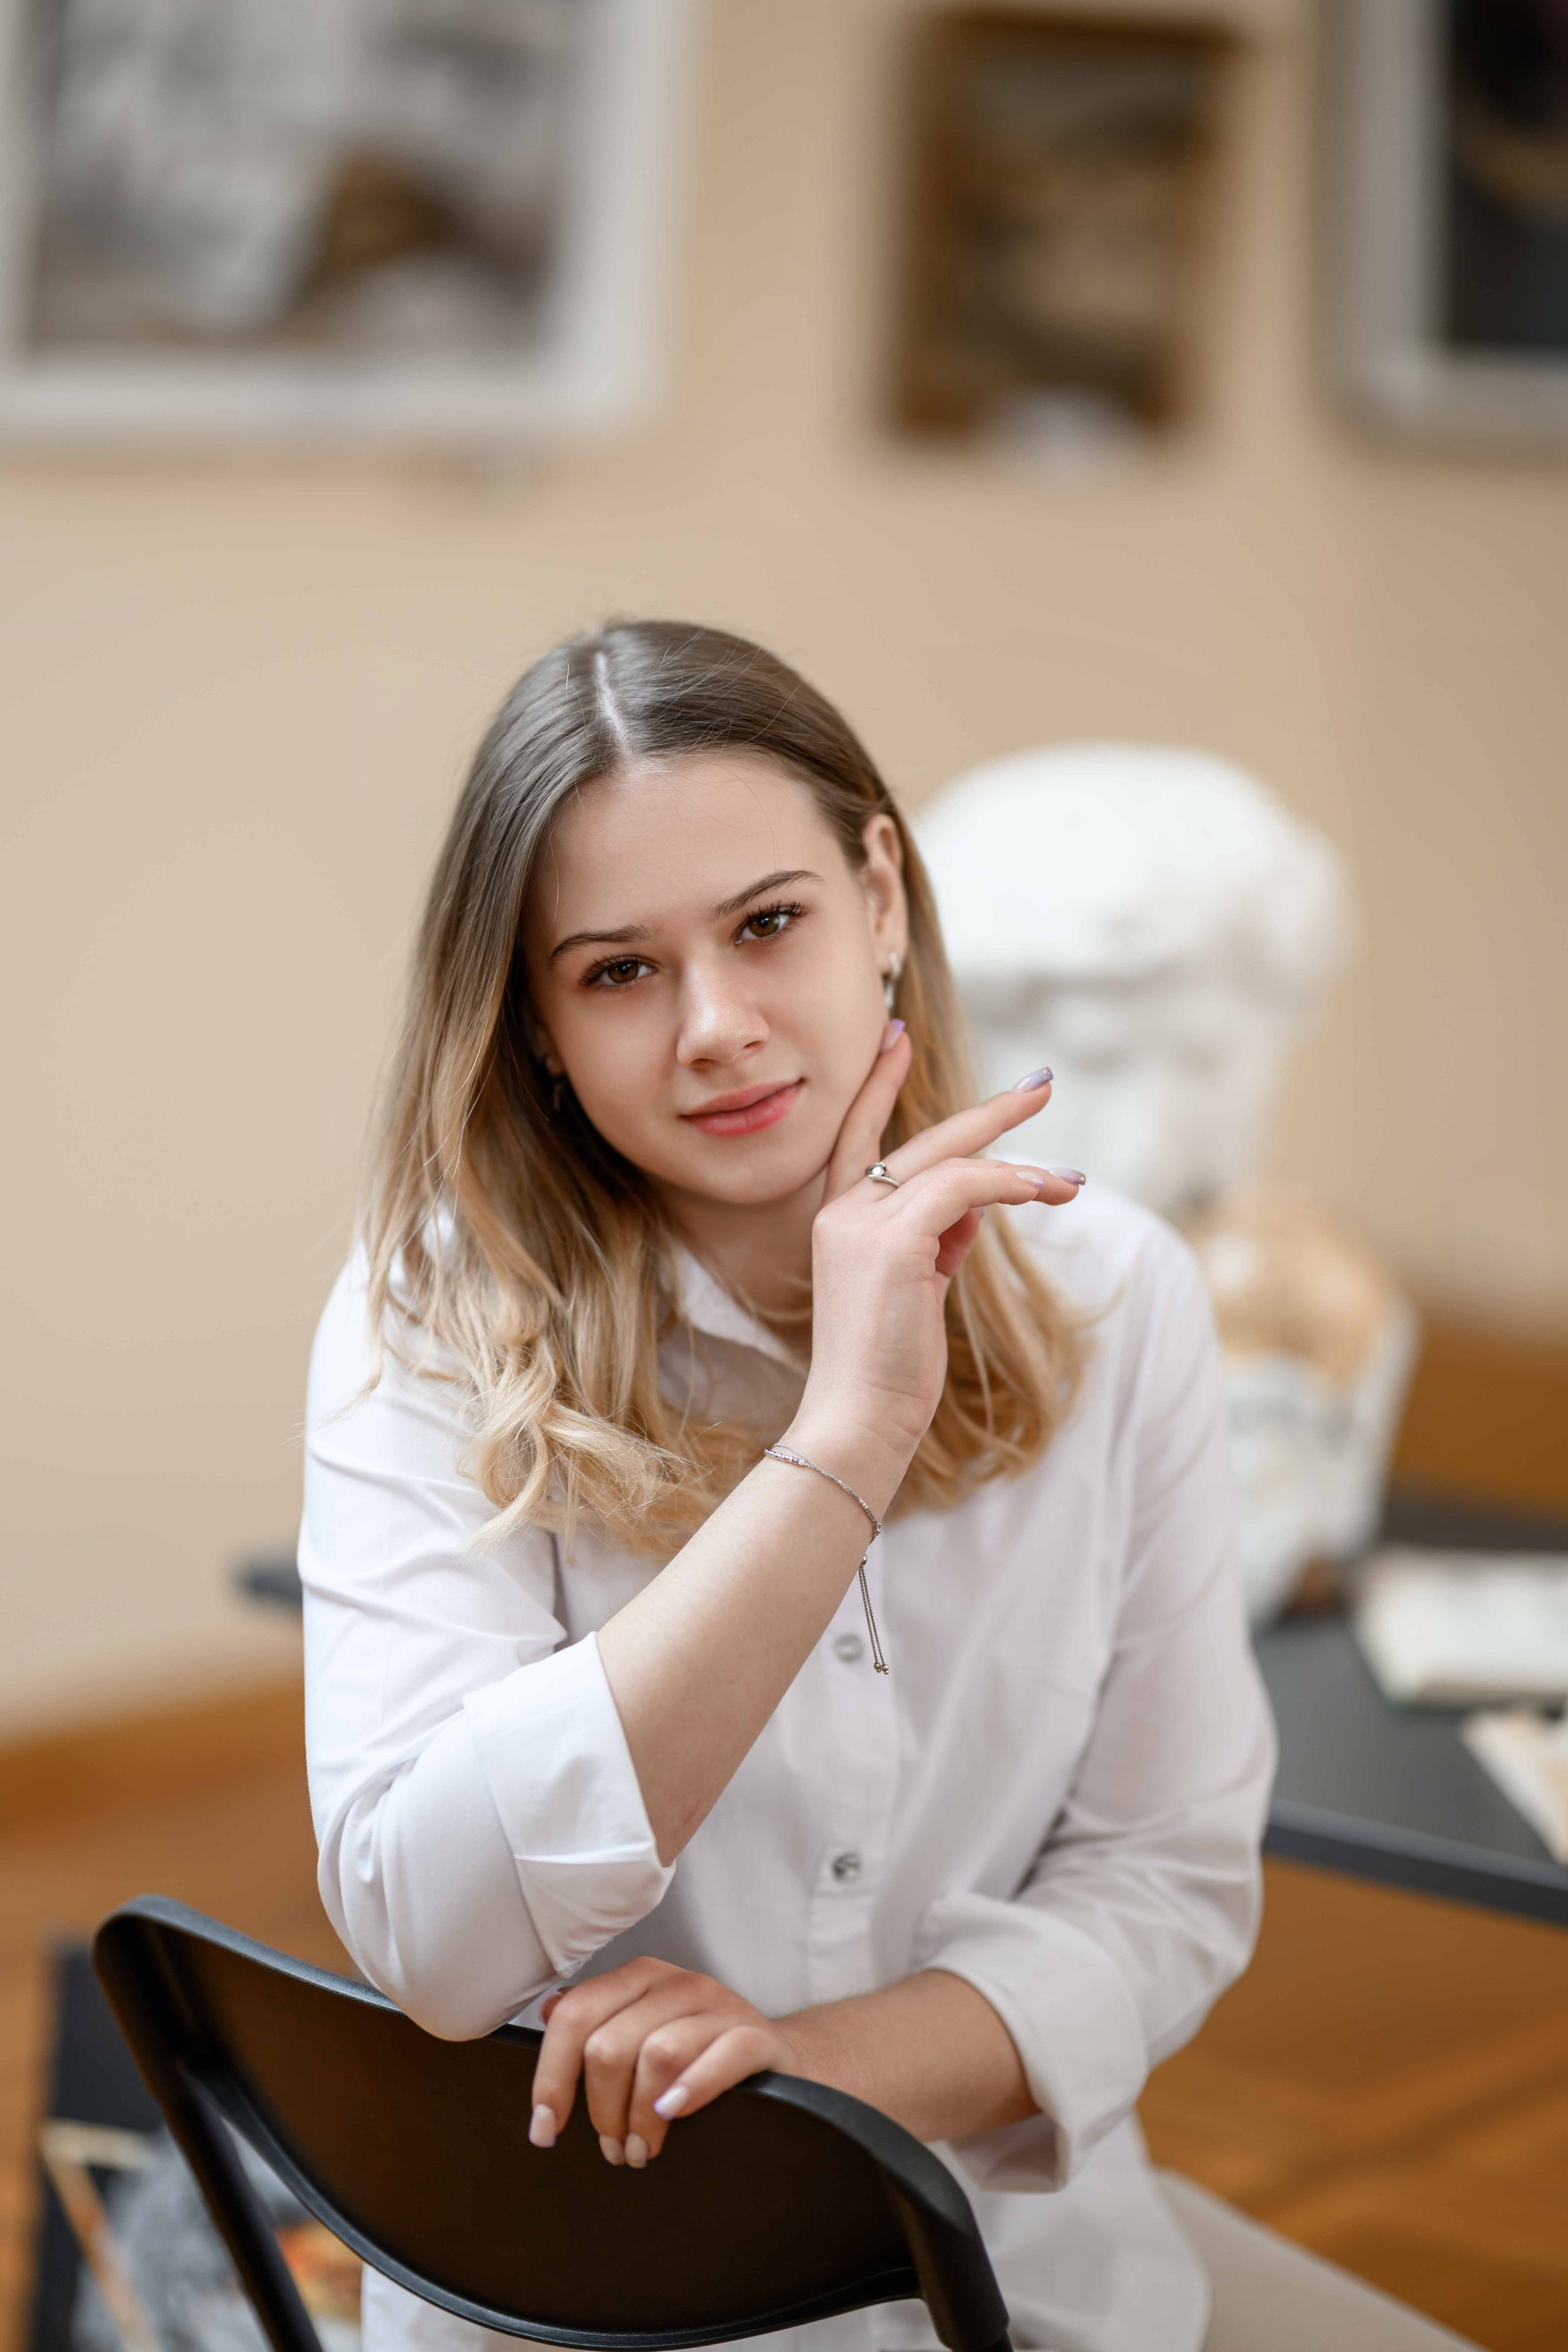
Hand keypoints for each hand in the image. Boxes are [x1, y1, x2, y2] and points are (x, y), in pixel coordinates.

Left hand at [526, 1957, 797, 2167]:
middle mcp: (676, 1983)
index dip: (551, 2078)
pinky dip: (692, 2089)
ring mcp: (719, 2006)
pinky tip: (673, 2116)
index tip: (545, 2131)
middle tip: (613, 2149)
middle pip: (608, 2045)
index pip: (575, 2016)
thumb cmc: (696, 2057)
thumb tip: (548, 2011)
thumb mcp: (643, 2034)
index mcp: (639, 1979)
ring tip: (642, 2151)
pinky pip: (720, 2057)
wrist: (777, 2061)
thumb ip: (597, 2023)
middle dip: (601, 2111)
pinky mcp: (756, 2035)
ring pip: (656, 2054)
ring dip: (640, 2117)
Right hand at [788, 1034, 1081, 1498]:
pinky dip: (1010, 1185)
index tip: (898, 1035)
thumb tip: (976, 1210)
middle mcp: (844, 1212)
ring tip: (1071, 1185)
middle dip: (988, 1112)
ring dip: (1022, 1169)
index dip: (877, 1085)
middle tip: (1041, 1085)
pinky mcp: (893, 1241)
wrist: (858, 1419)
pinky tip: (1046, 1193)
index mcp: (839, 1221)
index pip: (857, 1135)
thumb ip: (937, 1241)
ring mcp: (863, 1223)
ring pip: (953, 1163)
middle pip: (921, 1139)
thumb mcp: (915, 1292)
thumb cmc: (888, 1368)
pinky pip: (964, 1188)